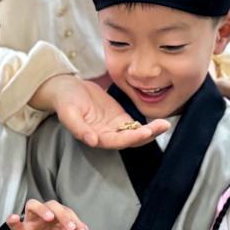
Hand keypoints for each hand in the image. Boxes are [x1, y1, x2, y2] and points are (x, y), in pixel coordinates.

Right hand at [8, 199, 88, 229]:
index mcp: (57, 214)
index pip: (66, 210)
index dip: (75, 219)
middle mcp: (44, 213)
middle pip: (52, 205)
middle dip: (62, 214)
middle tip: (70, 226)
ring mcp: (31, 220)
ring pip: (33, 206)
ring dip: (42, 209)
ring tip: (49, 217)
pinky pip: (14, 223)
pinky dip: (12, 220)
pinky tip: (13, 218)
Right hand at [33, 75, 169, 148]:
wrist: (66, 88)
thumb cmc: (64, 101)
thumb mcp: (68, 113)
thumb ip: (78, 128)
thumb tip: (92, 141)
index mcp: (95, 136)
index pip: (116, 141)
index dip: (130, 138)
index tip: (144, 132)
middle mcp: (106, 135)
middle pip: (130, 140)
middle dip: (146, 135)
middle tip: (161, 126)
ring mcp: (114, 127)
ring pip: (135, 133)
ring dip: (150, 131)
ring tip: (164, 124)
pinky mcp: (119, 117)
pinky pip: (135, 124)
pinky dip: (147, 124)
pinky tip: (159, 121)